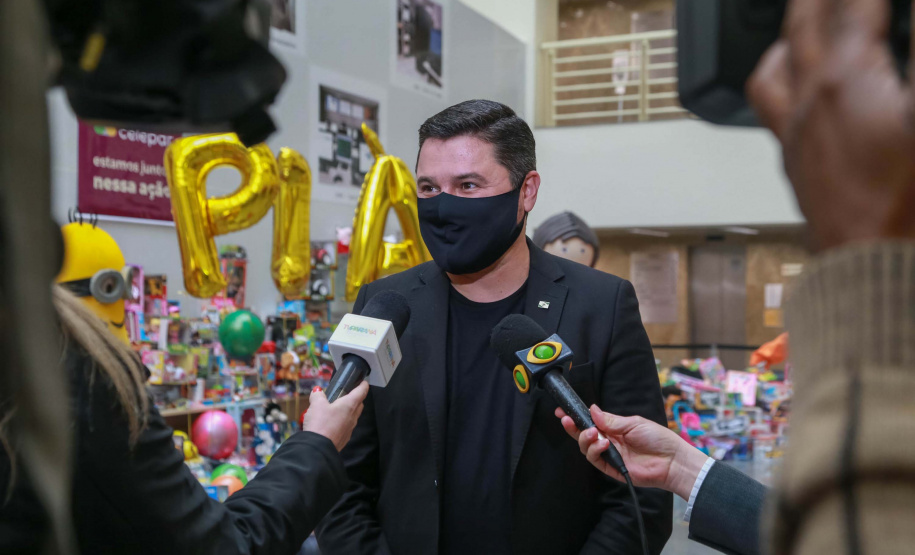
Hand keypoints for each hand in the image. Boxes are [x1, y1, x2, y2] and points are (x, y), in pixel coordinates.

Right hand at [302, 381, 368, 450]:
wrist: (318, 448)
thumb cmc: (320, 424)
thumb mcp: (316, 404)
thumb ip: (318, 395)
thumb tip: (317, 392)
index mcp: (349, 405)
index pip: (361, 392)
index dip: (363, 385)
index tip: (364, 382)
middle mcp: (352, 417)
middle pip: (359, 404)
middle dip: (356, 398)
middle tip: (347, 394)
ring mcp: (350, 428)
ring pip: (353, 416)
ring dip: (348, 411)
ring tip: (336, 408)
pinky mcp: (344, 438)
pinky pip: (346, 426)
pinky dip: (342, 422)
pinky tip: (331, 422)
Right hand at [555, 405, 707, 499]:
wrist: (672, 461)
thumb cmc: (657, 439)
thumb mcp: (633, 423)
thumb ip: (610, 420)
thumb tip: (592, 409)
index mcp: (614, 429)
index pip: (590, 422)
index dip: (576, 417)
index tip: (563, 410)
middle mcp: (609, 441)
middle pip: (583, 435)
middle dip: (572, 427)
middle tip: (566, 420)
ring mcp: (610, 455)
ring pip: (586, 448)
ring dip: (585, 439)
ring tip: (594, 433)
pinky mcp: (612, 469)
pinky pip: (595, 460)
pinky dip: (595, 450)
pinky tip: (604, 444)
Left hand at [747, 0, 914, 251]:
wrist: (874, 270)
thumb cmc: (909, 201)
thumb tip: (911, 21)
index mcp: (844, 80)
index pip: (851, 5)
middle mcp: (808, 103)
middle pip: (803, 27)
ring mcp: (796, 135)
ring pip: (773, 71)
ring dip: (787, 36)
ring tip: (801, 22)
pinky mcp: (796, 165)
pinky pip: (773, 111)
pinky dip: (782, 82)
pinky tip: (799, 91)